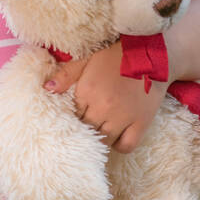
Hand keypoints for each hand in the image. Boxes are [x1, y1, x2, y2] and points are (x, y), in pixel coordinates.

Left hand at [43, 39, 170, 153]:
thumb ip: (66, 74)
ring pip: (104, 141)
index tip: (80, 113)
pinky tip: (118, 135)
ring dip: (101, 138)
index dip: (75, 116)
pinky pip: (127, 146)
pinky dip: (120, 145)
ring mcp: (123, 117)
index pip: (73, 115)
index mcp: (88, 90)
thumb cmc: (116, 56)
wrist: (152, 54)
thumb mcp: (87, 59)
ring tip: (102, 128)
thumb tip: (46, 89)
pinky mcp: (142, 123)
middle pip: (87, 129)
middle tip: (90, 122)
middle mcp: (104, 106)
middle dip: (86, 128)